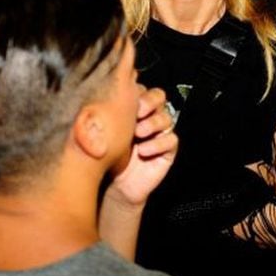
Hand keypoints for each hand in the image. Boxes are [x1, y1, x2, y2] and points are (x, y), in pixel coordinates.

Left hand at [105, 88, 177, 207]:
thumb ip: (107, 111)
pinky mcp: (167, 150)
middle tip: (138, 111)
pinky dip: (158, 144)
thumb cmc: (107, 156)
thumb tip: (104, 90)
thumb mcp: (105, 131)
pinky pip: (171, 140)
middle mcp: (148, 117)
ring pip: (166, 118)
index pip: (142, 89)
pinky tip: (143, 150)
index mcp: (133, 108)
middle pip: (159, 97)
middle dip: (150, 101)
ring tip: (138, 133)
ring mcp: (159, 133)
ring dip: (153, 123)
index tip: (125, 99)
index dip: (137, 91)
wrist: (115, 186)